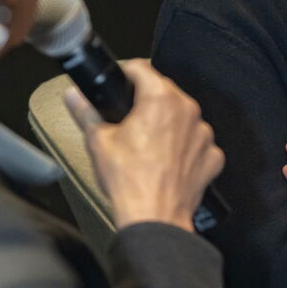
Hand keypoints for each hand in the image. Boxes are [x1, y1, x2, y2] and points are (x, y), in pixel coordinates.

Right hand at [64, 58, 223, 232]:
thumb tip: (74, 96)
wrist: (154, 218)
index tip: (121, 79)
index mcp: (160, 100)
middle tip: (129, 119)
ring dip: (168, 125)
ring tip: (148, 146)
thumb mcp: (98, 142)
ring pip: (183, 118)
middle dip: (146, 101)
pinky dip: (184, 149)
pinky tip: (166, 161)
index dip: (127, 72)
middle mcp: (188, 112)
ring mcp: (204, 135)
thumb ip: (85, 112)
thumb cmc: (130, 182)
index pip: (142, 69)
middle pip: (165, 92)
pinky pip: (197, 143)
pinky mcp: (212, 156)